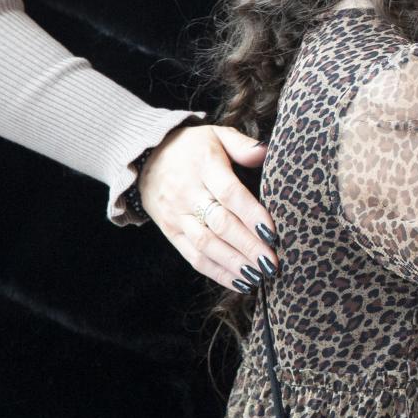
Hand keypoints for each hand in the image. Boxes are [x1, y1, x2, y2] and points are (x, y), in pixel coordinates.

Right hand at [138, 123, 275, 288]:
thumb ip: (242, 145)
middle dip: (248, 246)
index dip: (251, 214)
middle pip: (220, 224)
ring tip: (261, 276)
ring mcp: (177, 216)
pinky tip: (242, 282)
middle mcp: (188, 193)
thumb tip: (267, 152)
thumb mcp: (216, 134)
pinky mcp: (171, 233)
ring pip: (206, 245)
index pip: (230, 193)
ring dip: (235, 264)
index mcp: (204, 166)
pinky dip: (218, 272)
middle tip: (273, 262)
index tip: (273, 232)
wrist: (144, 157)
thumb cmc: (192, 147)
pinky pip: (194, 257)